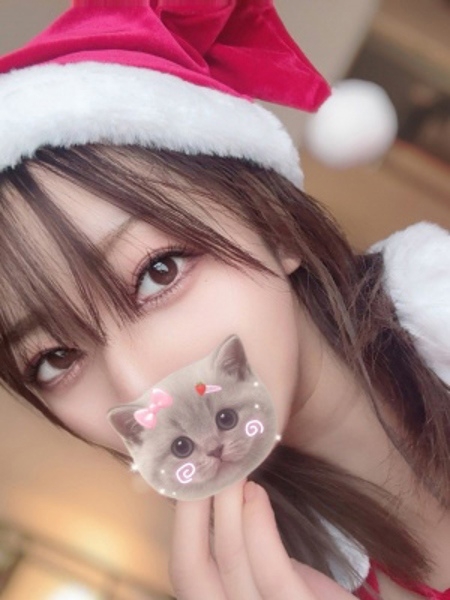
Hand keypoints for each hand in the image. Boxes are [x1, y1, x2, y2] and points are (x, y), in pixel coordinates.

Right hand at [170, 480, 356, 599]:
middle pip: (190, 571)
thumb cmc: (312, 596)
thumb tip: (220, 486)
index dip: (180, 521)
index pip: (185, 569)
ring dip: (227, 506)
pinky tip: (256, 492)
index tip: (186, 473)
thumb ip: (246, 544)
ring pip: (231, 564)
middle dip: (192, 508)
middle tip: (201, 459)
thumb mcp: (272, 573)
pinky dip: (259, 528)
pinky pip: (272, 576)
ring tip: (233, 466)